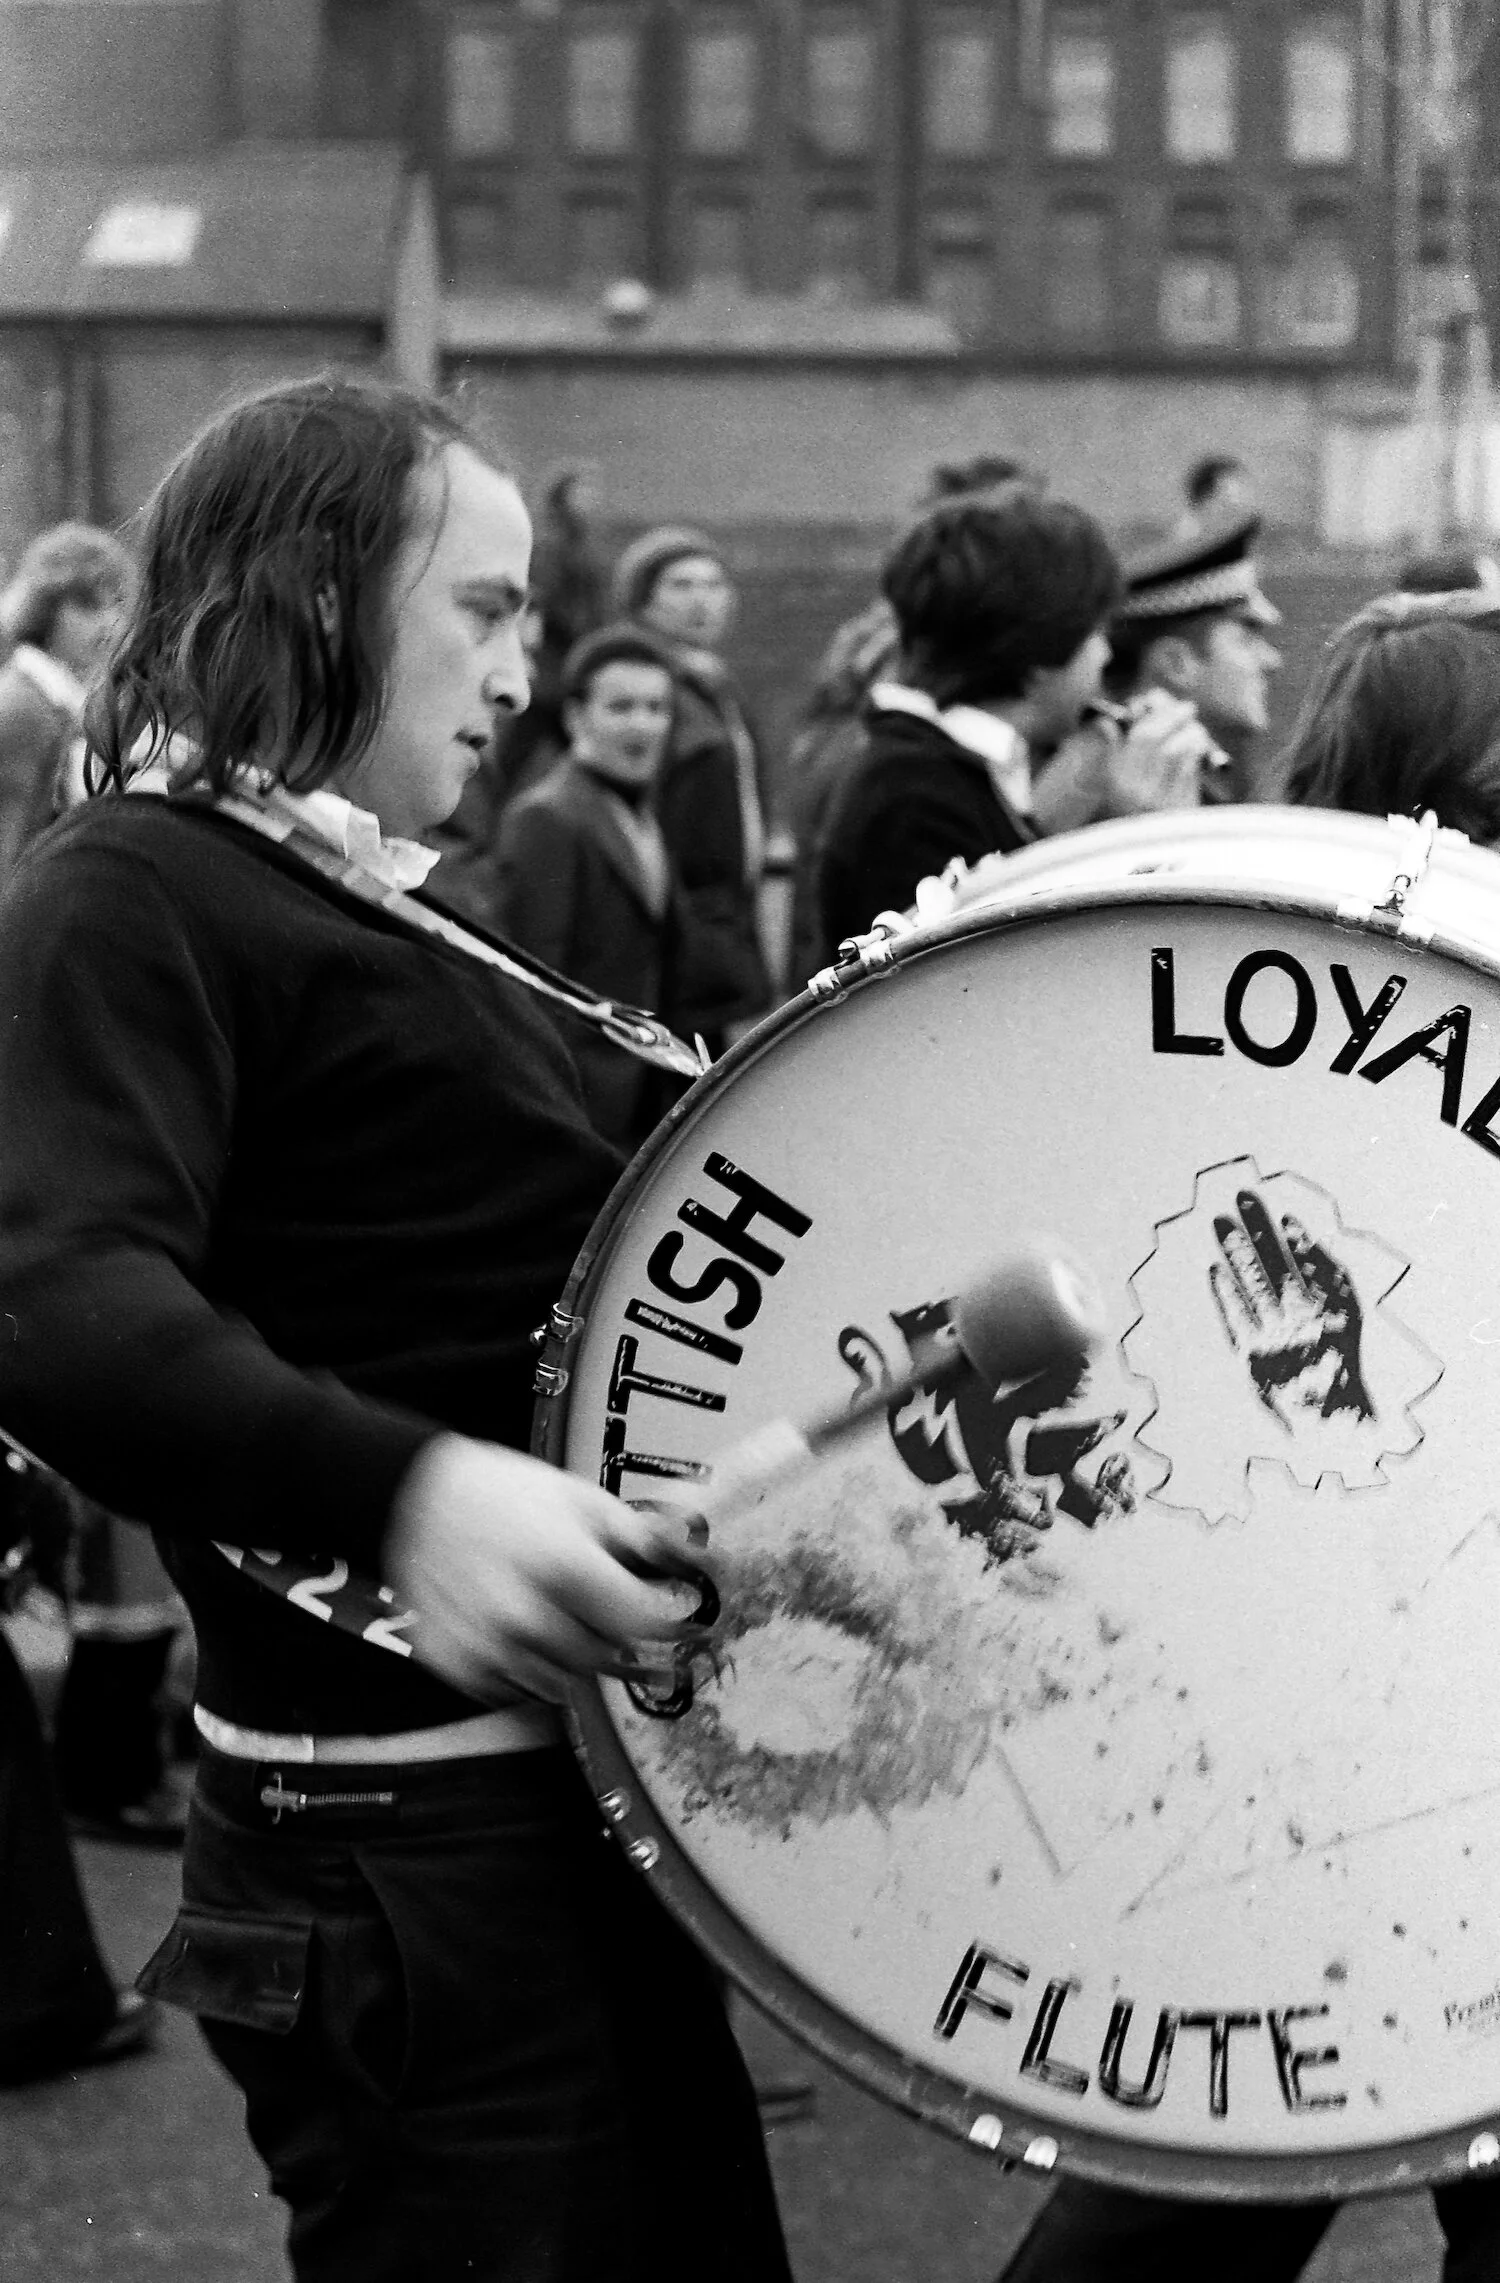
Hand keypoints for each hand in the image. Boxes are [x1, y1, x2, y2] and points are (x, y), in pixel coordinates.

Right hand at [385, 1435, 715, 1704]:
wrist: (416, 1495)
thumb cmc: (502, 1491)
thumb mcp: (581, 1499)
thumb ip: (638, 1537)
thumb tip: (692, 1560)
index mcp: (563, 1564)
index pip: (639, 1624)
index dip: (660, 1621)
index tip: (667, 1616)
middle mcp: (524, 1612)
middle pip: (603, 1656)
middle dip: (611, 1634)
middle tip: (598, 1604)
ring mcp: (486, 1642)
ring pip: (561, 1681)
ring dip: (570, 1655)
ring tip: (552, 1610)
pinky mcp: (456, 1661)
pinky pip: (513, 1687)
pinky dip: (524, 1666)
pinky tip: (517, 1627)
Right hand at [1032, 695, 1212, 832]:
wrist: (1134, 860)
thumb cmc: (1116, 817)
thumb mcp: (1106, 786)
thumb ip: (1110, 754)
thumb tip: (1106, 724)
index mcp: (1117, 783)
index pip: (1142, 737)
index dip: (1159, 715)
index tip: (1169, 704)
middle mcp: (1140, 792)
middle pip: (1165, 742)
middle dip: (1178, 719)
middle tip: (1187, 709)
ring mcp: (1163, 804)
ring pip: (1183, 754)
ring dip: (1191, 735)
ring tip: (1192, 730)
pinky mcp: (1182, 812)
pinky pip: (1193, 773)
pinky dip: (1196, 755)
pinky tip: (1195, 750)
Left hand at [1208, 1191, 1374, 1431]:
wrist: (1326, 1418)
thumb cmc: (1335, 1362)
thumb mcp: (1348, 1317)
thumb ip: (1331, 1276)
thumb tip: (1306, 1235)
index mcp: (1335, 1312)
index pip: (1313, 1265)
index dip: (1300, 1239)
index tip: (1285, 1216)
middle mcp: (1306, 1322)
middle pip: (1279, 1264)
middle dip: (1261, 1228)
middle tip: (1243, 1195)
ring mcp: (1277, 1338)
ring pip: (1255, 1285)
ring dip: (1237, 1250)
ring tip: (1221, 1222)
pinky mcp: (1252, 1357)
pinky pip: (1235, 1318)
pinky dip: (1225, 1292)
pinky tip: (1214, 1268)